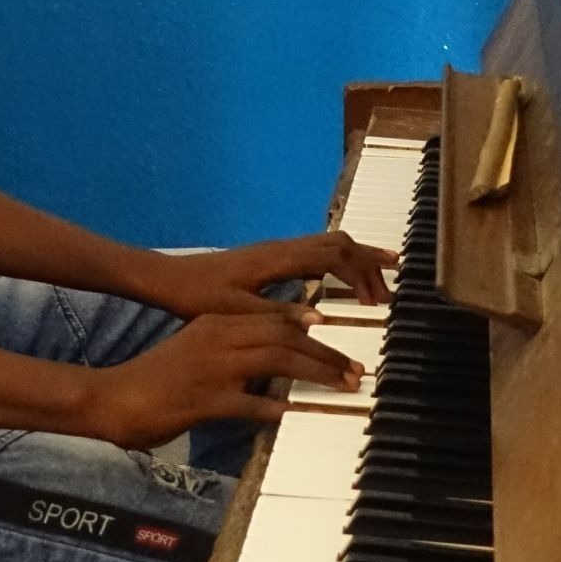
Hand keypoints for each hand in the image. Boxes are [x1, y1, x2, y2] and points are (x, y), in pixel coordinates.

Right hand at [84, 310, 361, 447]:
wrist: (109, 397)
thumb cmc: (154, 382)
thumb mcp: (195, 354)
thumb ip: (232, 355)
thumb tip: (270, 371)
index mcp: (216, 323)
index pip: (276, 319)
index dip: (314, 331)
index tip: (340, 345)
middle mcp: (217, 338)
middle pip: (285, 336)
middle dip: (326, 353)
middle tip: (354, 370)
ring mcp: (211, 368)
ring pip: (278, 360)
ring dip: (316, 372)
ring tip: (343, 386)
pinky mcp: (204, 400)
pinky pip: (251, 402)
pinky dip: (278, 406)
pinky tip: (299, 413)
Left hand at [137, 233, 396, 315]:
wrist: (169, 278)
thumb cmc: (198, 296)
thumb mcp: (236, 312)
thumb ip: (278, 317)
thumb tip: (319, 319)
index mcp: (277, 259)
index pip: (333, 255)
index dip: (360, 274)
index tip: (378, 300)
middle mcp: (281, 248)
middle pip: (339, 242)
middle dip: (369, 263)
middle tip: (391, 289)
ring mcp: (277, 249)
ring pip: (329, 242)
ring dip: (357, 259)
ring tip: (383, 276)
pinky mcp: (272, 256)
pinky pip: (316, 250)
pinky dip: (340, 260)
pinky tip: (345, 278)